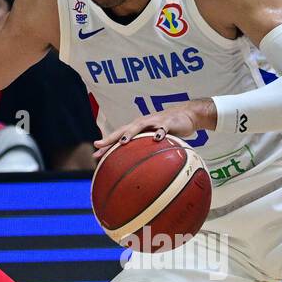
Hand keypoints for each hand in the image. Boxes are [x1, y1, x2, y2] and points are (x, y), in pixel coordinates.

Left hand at [93, 101, 216, 156]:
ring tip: (123, 142)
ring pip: (140, 126)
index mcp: (137, 127)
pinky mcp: (168, 123)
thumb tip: (136, 167)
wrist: (186, 114)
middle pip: (124, 130)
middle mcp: (142, 123)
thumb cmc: (167, 128)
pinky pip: (163, 128)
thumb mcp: (154, 138)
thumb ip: (144, 148)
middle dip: (111, 138)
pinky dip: (160, 133)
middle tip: (100, 146)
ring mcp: (154, 122)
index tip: (95, 153)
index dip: (107, 143)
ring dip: (131, 133)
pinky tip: (157, 139)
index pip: (119, 135)